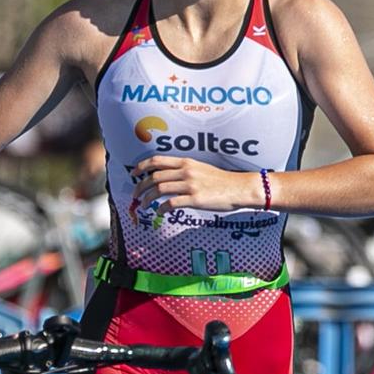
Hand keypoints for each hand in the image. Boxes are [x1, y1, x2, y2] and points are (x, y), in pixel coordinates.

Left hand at [131, 155, 254, 212]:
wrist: (239, 188)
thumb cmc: (220, 180)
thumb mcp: (200, 168)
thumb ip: (184, 171)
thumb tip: (167, 178)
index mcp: (186, 162)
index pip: (157, 160)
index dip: (141, 166)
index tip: (133, 173)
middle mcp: (186, 171)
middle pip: (154, 177)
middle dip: (140, 186)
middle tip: (135, 195)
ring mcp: (190, 185)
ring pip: (159, 190)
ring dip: (147, 199)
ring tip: (144, 205)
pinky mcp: (195, 199)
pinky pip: (171, 204)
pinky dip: (161, 209)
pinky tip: (159, 212)